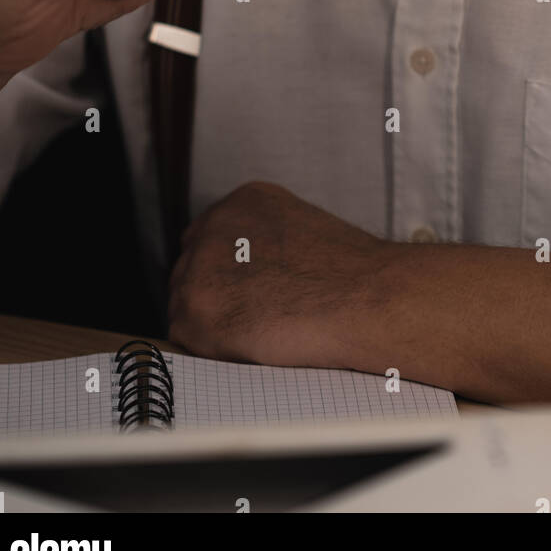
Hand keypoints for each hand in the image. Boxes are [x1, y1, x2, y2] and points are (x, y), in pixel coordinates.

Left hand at [168, 181, 390, 367]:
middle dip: (215, 295)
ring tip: (259, 333)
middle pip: (191, 268)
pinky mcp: (196, 309)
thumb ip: (265, 239)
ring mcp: (200, 264)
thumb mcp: (302, 229)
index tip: (245, 292)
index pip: (210, 238)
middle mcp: (215, 224)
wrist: (365, 299)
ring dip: (212, 323)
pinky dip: (212, 349)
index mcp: (244, 201)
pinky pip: (186, 337)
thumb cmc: (352, 276)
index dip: (226, 272)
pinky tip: (250, 346)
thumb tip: (250, 271)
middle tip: (252, 319)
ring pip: (186, 303)